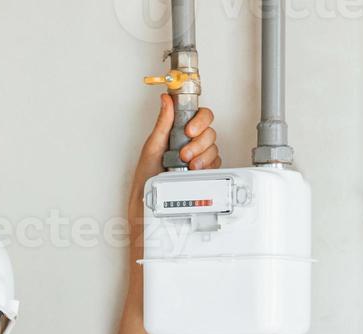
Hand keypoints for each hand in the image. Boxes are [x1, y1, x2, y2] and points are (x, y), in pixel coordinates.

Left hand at [129, 94, 219, 253]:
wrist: (147, 203)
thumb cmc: (146, 177)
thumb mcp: (152, 147)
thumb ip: (163, 123)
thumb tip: (166, 100)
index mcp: (178, 132)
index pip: (200, 116)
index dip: (199, 120)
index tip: (189, 130)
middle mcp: (190, 143)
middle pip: (210, 132)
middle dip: (198, 143)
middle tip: (184, 154)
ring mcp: (199, 158)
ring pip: (214, 148)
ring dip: (201, 156)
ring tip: (187, 165)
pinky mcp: (205, 173)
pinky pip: (216, 164)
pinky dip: (206, 167)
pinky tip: (195, 172)